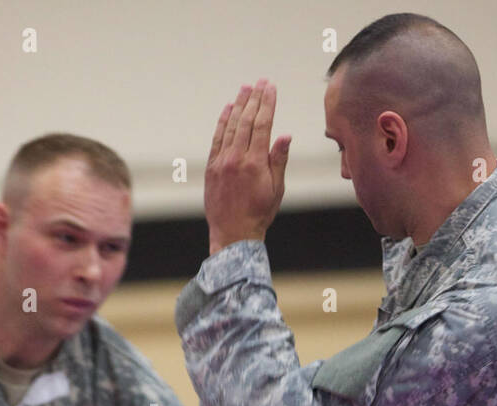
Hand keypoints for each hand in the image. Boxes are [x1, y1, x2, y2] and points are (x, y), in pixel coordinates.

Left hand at [205, 79, 291, 254]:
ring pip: (230, 127)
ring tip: (245, 89)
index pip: (262, 124)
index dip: (267, 104)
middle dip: (254, 99)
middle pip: (246, 121)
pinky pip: (217, 139)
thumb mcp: (276, 188)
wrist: (233, 233)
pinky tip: (228, 109)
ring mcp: (221, 162)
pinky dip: (222, 122)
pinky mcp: (211, 168)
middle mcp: (236, 159)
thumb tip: (285, 135)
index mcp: (255, 163)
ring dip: (238, 106)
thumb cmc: (259, 213)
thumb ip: (278, 160)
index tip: (271, 87)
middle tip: (260, 82)